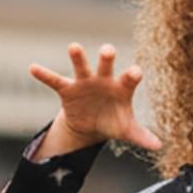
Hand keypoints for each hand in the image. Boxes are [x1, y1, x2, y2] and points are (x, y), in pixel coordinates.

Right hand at [27, 42, 160, 154]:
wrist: (91, 126)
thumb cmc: (113, 121)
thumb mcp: (127, 130)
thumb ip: (142, 136)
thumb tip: (160, 146)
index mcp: (121, 88)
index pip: (129, 78)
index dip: (133, 75)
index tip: (135, 72)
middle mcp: (104, 80)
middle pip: (106, 65)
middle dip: (107, 57)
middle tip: (108, 50)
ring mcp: (85, 82)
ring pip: (81, 66)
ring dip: (78, 57)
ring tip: (74, 47)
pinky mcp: (67, 88)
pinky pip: (54, 80)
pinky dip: (44, 74)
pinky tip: (33, 68)